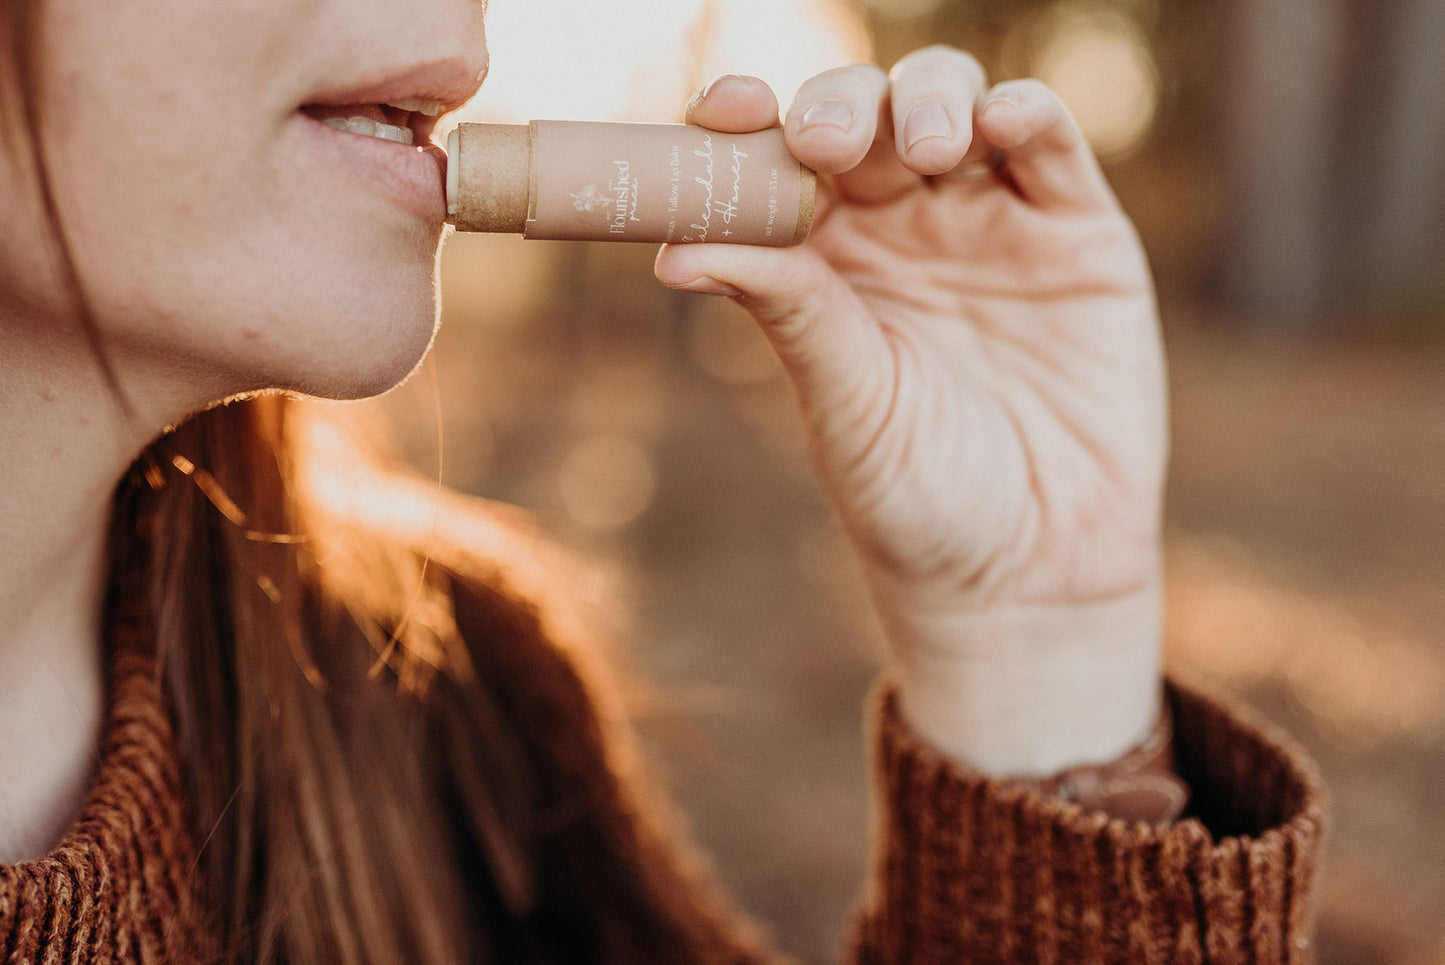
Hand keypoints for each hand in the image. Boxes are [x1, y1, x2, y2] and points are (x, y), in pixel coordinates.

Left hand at [654, 49, 1165, 775]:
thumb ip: (785, 305)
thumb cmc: (915, 499)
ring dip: (929, 98)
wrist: (1031, 572)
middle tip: (825, 144)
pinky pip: (1052, 148)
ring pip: (953, 108)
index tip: (726, 112)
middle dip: (842, 107)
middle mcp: (901, 230)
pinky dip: (1028, 114)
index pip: (774, 165)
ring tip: (924, 149)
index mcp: (823, 265)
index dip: (746, 123)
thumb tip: (670, 249)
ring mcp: (990, 225)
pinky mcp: (1079, 237)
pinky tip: (1002, 119)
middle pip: (862, 119)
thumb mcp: (844, 397)